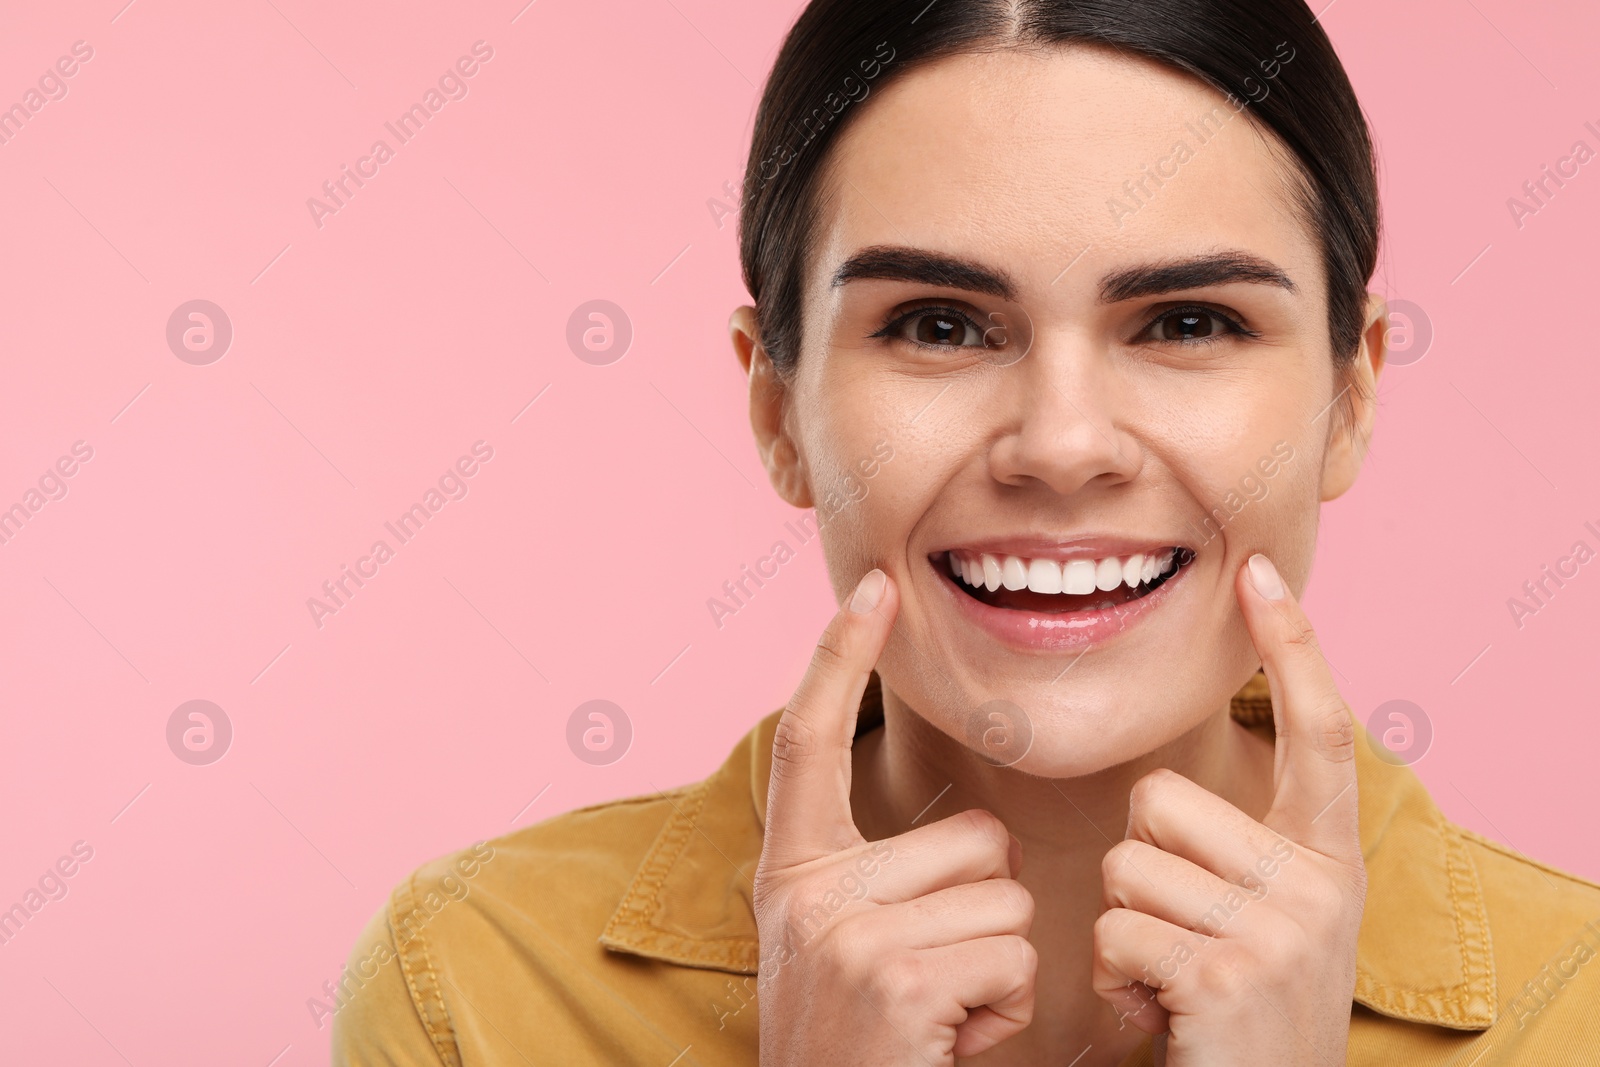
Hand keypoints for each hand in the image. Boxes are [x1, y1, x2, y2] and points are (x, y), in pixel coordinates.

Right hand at [753, 569, 1037, 1065]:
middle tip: (931, 983)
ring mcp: (847, 930)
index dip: (840, 657)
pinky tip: (949, 1044)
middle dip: (984, 912)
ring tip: (940, 1018)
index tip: (874, 588)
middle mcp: (808, 888)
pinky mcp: (896, 975)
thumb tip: (974, 836)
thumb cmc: (865, 1050)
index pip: (814, 740)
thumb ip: (885, 880)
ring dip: (999, 969)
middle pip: (976, 838)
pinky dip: (1004, 1012)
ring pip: (1007, 900)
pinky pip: (1014, 957)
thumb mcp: (845, 948)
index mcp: (793, 870)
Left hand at [1092, 553, 1367, 1064]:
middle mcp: (1321, 885)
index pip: (1317, 733)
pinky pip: (1115, 928)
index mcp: (1328, 861)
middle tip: (1177, 938)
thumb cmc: (1234, 1019)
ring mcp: (1283, 928)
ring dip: (1122, 928)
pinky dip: (1116, 978)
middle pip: (1159, 800)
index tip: (1260, 574)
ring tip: (1171, 981)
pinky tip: (1162, 1016)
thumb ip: (1232, 856)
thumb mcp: (1257, 926)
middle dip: (1137, 867)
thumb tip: (1157, 797)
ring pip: (1124, 864)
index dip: (1293, 650)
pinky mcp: (1231, 970)